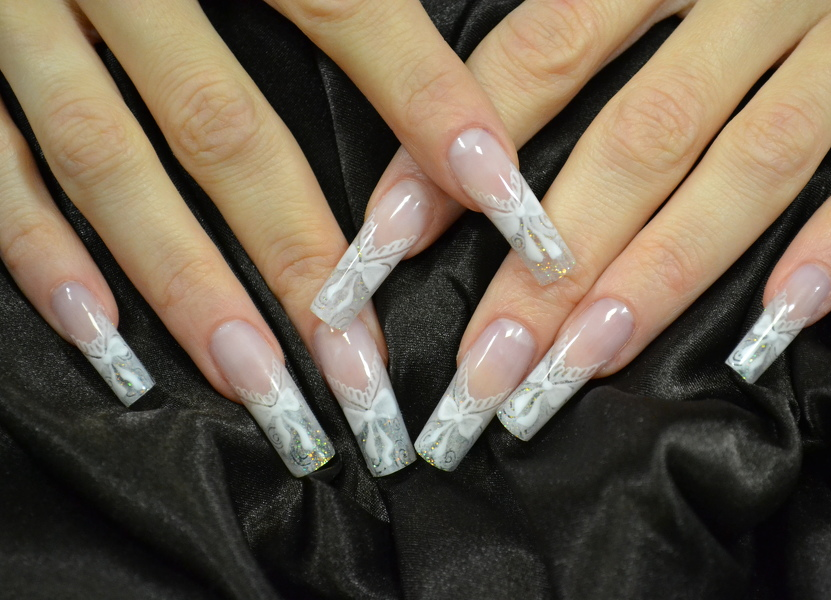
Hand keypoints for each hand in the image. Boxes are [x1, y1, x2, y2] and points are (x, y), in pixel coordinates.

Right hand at [0, 0, 520, 476]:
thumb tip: (441, 60)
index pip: (348, 13)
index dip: (430, 107)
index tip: (506, 202)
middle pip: (226, 126)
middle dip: (301, 257)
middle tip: (364, 370)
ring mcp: (24, 12)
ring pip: (111, 163)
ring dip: (187, 285)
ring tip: (258, 385)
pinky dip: (43, 255)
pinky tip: (107, 339)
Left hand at [314, 0, 830, 469]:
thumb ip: (588, 14)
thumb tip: (479, 111)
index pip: (544, 51)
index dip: (465, 148)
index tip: (392, 238)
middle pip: (638, 139)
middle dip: (553, 263)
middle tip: (484, 366)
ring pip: (750, 167)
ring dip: (661, 276)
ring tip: (579, 367)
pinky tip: (769, 325)